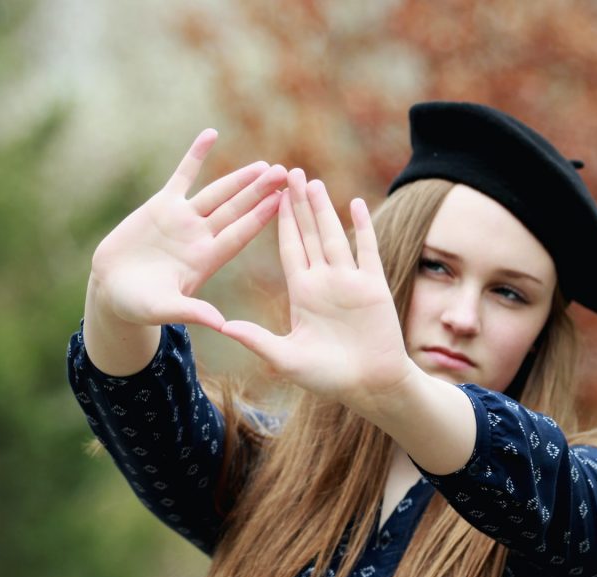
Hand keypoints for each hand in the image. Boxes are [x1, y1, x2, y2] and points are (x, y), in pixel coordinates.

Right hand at [89, 129, 287, 328]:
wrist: (111, 290)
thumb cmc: (138, 306)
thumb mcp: (163, 310)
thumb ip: (190, 312)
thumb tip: (220, 323)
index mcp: (205, 260)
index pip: (238, 234)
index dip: (260, 217)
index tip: (283, 201)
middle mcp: (200, 236)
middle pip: (236, 209)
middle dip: (259, 192)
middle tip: (286, 174)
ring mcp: (183, 219)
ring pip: (217, 192)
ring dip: (239, 178)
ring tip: (264, 165)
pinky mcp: (161, 206)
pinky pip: (182, 175)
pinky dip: (196, 155)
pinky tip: (211, 134)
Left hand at [219, 170, 416, 407]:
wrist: (371, 386)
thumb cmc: (329, 377)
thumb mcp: (286, 358)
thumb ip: (257, 340)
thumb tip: (222, 327)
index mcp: (302, 293)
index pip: (289, 249)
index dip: (280, 222)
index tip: (270, 195)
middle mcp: (325, 281)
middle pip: (310, 234)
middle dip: (299, 204)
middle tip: (288, 172)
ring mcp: (350, 281)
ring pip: (335, 236)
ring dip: (325, 209)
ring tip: (314, 181)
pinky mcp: (374, 286)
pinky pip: (367, 251)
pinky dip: (363, 228)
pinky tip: (356, 204)